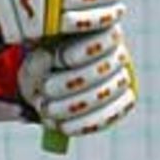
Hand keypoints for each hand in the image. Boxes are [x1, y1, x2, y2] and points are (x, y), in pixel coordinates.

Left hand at [18, 27, 137, 136]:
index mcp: (101, 31)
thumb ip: (41, 57)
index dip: (88, 48)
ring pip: (106, 94)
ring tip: (47, 110)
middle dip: (73, 81)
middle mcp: (116, 53)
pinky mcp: (123, 103)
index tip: (63, 58)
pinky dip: (86, 124)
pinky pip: (111, 115)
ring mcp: (122, 79)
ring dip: (74, 106)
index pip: (107, 36)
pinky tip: (64, 128)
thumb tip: (47, 56)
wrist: (52, 83)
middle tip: (45, 89)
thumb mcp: (36, 58)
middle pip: (105, 68)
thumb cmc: (44, 65)